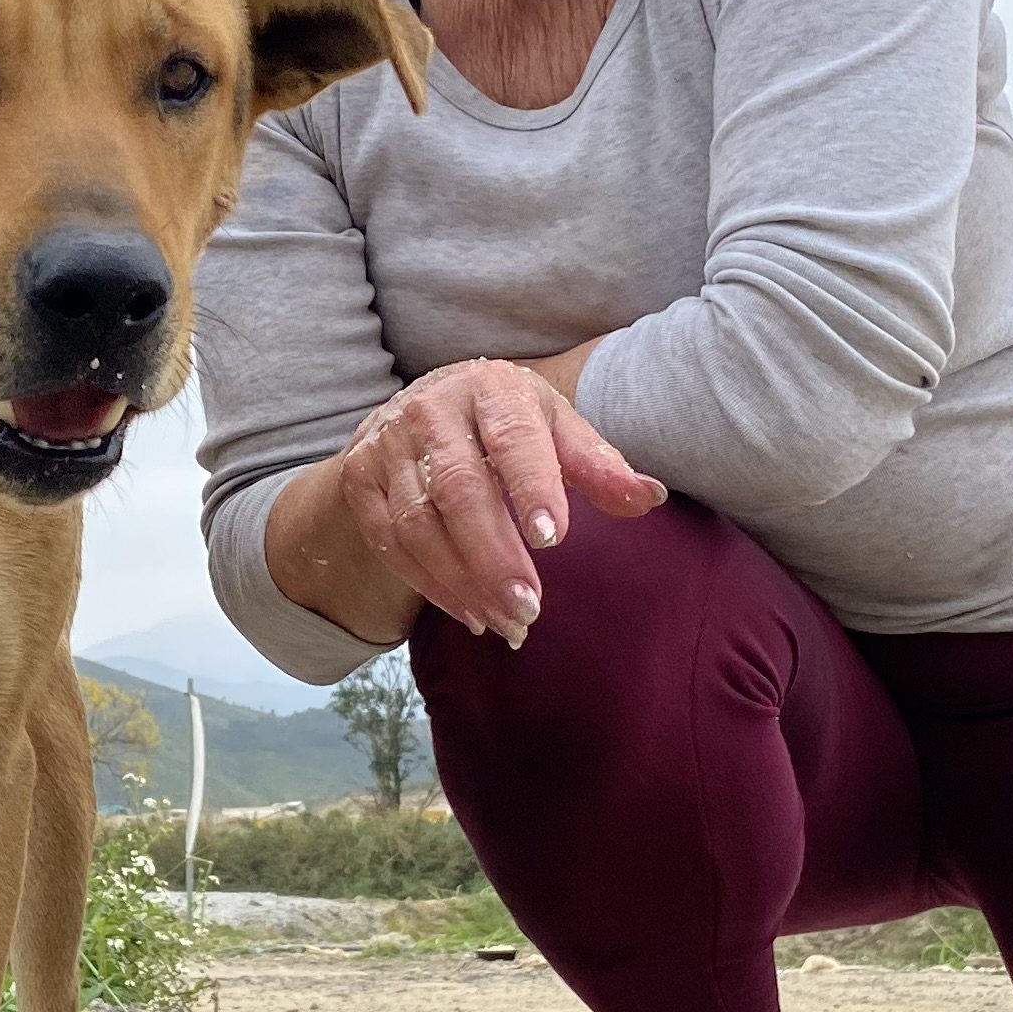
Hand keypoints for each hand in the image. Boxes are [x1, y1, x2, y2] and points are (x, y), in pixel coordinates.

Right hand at [328, 358, 664, 646]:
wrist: (423, 407)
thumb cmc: (507, 424)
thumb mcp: (555, 430)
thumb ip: (598, 465)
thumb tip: (651, 497)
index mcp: (491, 389)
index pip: (512, 440)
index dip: (531, 487)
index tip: (553, 538)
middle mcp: (431, 410)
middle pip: (458, 490)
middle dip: (494, 556)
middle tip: (531, 608)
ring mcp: (388, 444)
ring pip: (419, 524)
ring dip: (463, 582)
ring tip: (508, 622)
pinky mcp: (361, 478)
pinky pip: (390, 542)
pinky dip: (430, 585)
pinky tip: (470, 613)